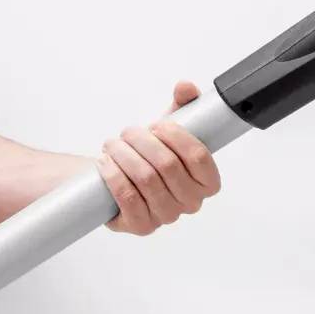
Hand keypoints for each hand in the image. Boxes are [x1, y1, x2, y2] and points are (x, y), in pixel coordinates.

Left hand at [96, 79, 223, 235]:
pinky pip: (127, 198)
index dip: (177, 136)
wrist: (123, 179)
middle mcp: (191, 203)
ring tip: (113, 144)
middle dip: (143, 141)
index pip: (199, 156)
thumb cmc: (152, 154)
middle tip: (128, 132)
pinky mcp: (142, 226)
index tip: (158, 125)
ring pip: (146, 179)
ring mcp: (167, 217)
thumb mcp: (172, 127)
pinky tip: (106, 162)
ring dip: (124, 155)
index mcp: (208, 181)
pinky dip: (113, 175)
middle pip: (168, 165)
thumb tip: (185, 87)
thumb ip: (185, 104)